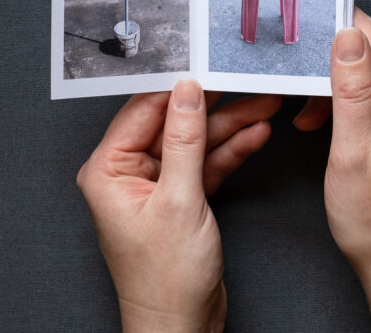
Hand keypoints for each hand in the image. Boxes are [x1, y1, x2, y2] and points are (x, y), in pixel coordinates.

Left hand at [77, 80, 280, 332]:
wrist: (183, 326)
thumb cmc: (165, 278)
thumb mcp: (179, 199)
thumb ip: (184, 140)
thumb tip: (187, 92)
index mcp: (109, 169)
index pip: (142, 111)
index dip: (176, 88)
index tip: (203, 65)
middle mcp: (129, 172)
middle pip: (174, 124)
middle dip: (213, 108)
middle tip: (243, 85)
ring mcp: (158, 182)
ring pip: (195, 142)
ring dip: (229, 127)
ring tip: (262, 106)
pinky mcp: (182, 195)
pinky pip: (206, 163)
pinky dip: (230, 151)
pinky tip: (254, 134)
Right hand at [296, 8, 370, 331]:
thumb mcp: (353, 154)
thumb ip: (353, 91)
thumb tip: (349, 36)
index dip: (336, 29)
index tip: (304, 26)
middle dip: (329, 67)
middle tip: (295, 82)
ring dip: (335, 91)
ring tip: (308, 118)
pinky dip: (348, 108)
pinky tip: (327, 125)